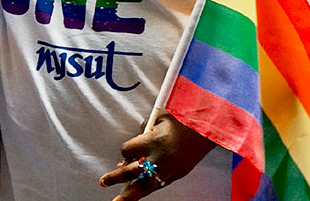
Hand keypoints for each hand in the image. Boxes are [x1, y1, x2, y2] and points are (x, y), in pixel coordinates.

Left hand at [99, 112, 215, 199]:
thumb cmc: (181, 119)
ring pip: (144, 185)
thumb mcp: (159, 117)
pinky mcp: (176, 176)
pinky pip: (156, 185)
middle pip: (133, 171)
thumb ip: (144, 129)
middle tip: (103, 181)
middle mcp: (160, 158)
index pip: (128, 151)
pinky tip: (136, 194)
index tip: (128, 149)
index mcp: (154, 141)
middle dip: (116, 177)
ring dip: (128, 194)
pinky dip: (145, 189)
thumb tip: (134, 145)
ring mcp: (168, 170)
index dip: (125, 150)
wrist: (206, 129)